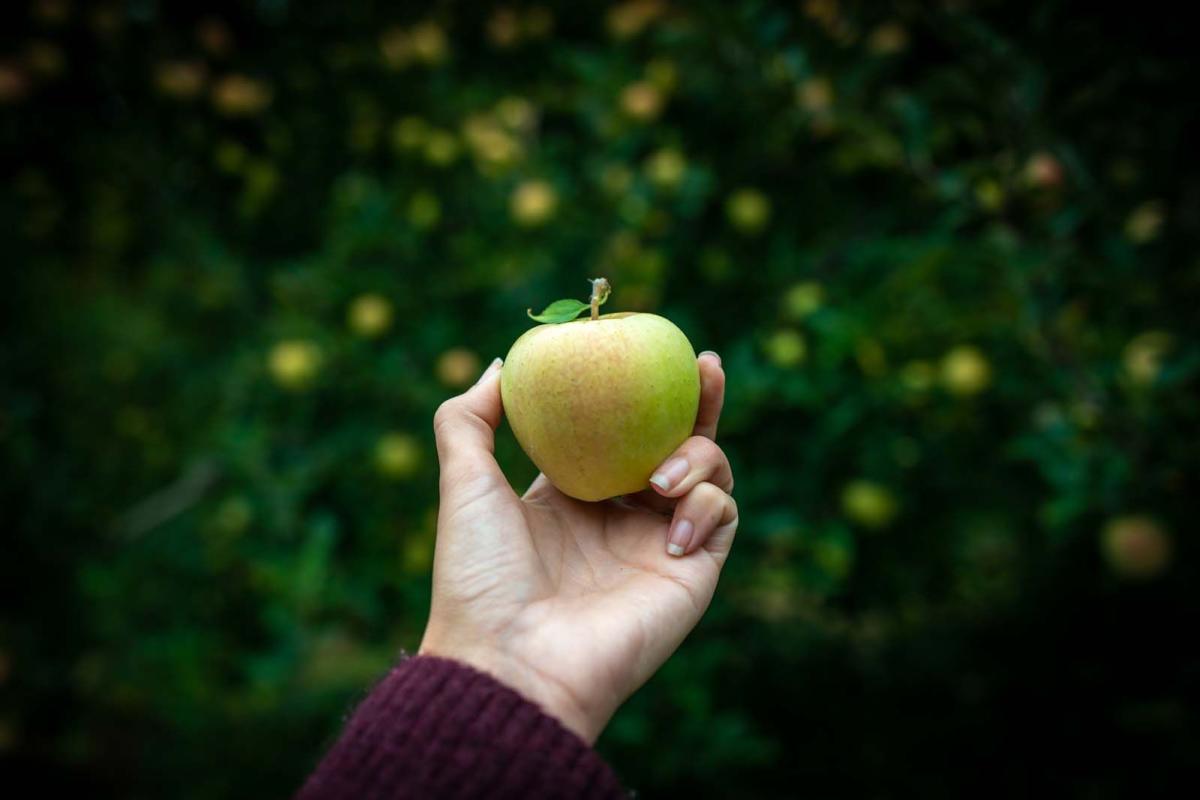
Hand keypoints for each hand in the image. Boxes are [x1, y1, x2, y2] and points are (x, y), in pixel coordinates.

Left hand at [419, 352, 736, 742]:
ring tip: (660, 476)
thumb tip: (500, 363)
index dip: (639, 393)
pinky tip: (668, 528)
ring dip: (697, 456)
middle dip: (698, 401)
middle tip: (702, 364)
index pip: (620, 431)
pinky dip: (706, 507)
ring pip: (709, 473)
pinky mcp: (692, 574)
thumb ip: (470, 419)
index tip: (650, 348)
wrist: (511, 662)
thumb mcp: (464, 484)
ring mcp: (658, 544)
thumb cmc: (480, 577)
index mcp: (572, 495)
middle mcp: (621, 515)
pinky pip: (723, 518)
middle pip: (677, 442)